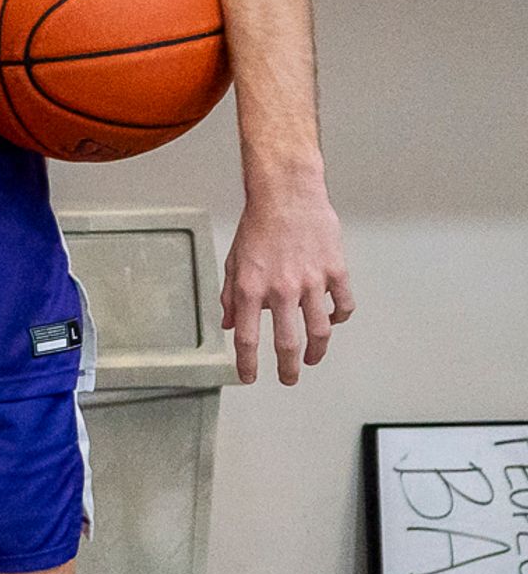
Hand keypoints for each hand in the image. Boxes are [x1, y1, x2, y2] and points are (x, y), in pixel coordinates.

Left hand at [223, 182, 352, 384]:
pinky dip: (339, 318)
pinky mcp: (335, 271)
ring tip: (312, 359)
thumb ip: (230, 295)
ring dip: (316, 351)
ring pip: (319, 331)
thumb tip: (230, 323)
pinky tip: (333, 321)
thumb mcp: (233, 261)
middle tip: (288, 379)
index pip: (248, 339)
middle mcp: (281, 290)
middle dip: (288, 368)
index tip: (249, 378)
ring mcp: (311, 282)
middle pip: (287, 343)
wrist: (287, 195)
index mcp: (250, 289)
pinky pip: (342, 304)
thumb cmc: (258, 225)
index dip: (248, 364)